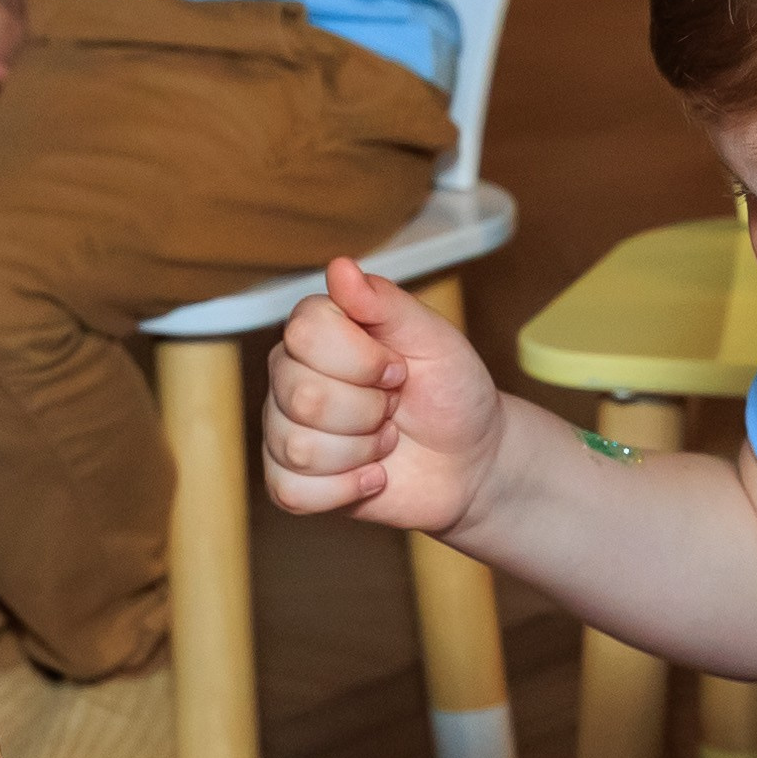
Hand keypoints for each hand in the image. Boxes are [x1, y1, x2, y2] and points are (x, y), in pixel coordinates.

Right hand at [264, 256, 505, 534]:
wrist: (471, 461)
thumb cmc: (452, 392)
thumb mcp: (434, 339)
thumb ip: (386, 303)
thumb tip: (339, 266)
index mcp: (319, 331)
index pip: (304, 330)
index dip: (362, 359)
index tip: (399, 369)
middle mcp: (290, 374)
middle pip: (302, 394)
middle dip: (368, 410)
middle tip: (394, 408)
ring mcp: (285, 429)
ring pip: (298, 447)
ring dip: (361, 451)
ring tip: (385, 441)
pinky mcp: (291, 481)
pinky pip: (290, 491)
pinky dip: (344, 490)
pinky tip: (371, 477)